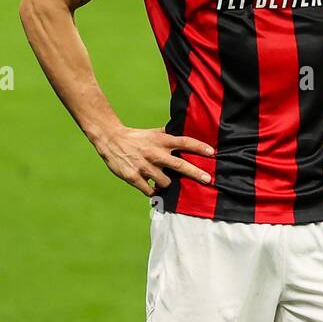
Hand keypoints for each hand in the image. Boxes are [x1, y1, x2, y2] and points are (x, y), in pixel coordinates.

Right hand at [94, 126, 213, 195]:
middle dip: (195, 173)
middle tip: (207, 179)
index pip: (184, 142)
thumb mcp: (154, 133)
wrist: (111, 140)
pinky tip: (153, 188)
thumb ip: (169, 134)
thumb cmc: (137, 137)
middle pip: (179, 165)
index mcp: (161, 141)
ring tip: (162, 180)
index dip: (199, 147)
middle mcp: (155, 153)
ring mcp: (144, 166)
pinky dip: (153, 192)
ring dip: (167, 184)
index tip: (212, 152)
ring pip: (165, 182)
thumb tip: (186, 130)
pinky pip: (150, 191)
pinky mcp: (133, 177)